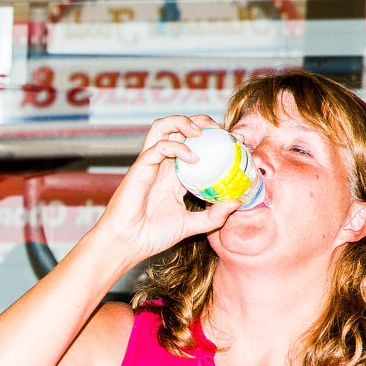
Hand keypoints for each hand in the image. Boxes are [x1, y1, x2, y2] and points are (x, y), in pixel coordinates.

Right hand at [86, 114, 241, 269]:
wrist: (127, 244)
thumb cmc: (152, 236)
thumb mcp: (192, 225)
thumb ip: (214, 215)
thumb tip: (238, 201)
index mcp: (173, 176)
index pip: (193, 146)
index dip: (213, 139)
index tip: (235, 143)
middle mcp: (162, 165)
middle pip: (178, 128)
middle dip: (200, 122)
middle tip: (220, 131)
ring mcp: (150, 164)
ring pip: (163, 126)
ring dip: (183, 122)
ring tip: (202, 131)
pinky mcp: (141, 167)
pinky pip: (159, 146)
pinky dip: (179, 147)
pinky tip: (194, 159)